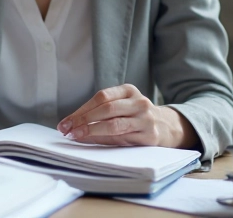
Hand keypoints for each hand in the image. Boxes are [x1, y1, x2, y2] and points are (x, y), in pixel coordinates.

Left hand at [56, 84, 195, 147]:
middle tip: (67, 130)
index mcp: (128, 90)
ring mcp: (146, 118)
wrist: (167, 127)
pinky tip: (93, 142)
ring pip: (114, 124)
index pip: (101, 97)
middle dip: (83, 120)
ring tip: (76, 136)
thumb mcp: (121, 108)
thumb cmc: (136, 117)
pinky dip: (105, 140)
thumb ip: (99, 114)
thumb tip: (72, 127)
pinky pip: (123, 138)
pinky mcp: (150, 136)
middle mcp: (139, 102)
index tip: (65, 122)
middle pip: (107, 109)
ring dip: (92, 131)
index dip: (81, 110)